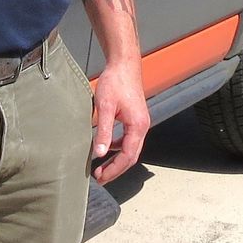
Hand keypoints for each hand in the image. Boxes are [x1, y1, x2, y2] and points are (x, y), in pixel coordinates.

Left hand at [90, 59, 148, 185]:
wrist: (124, 64)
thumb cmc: (115, 82)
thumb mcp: (105, 107)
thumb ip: (104, 131)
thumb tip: (100, 153)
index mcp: (137, 126)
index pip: (127, 156)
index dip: (114, 169)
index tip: (100, 177)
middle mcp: (142, 126)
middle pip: (131, 156)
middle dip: (116, 169)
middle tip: (99, 177)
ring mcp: (140, 123)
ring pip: (131, 149)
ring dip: (117, 160)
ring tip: (101, 167)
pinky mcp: (135, 118)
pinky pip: (129, 140)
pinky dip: (119, 148)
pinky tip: (107, 148)